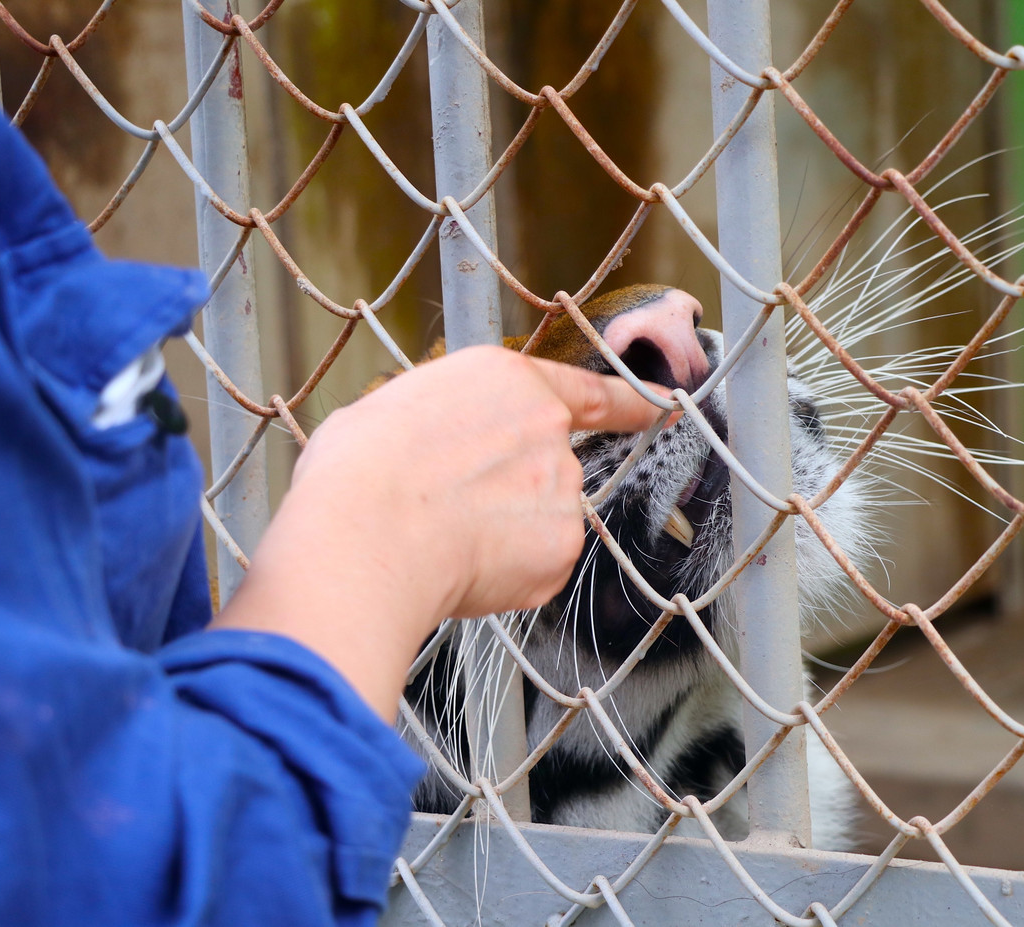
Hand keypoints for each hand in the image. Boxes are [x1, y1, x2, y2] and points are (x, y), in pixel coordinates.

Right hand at [213, 345, 668, 718]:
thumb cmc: (360, 469)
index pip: (590, 392)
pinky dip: (505, 575)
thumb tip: (433, 444)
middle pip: (548, 467)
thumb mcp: (394, 408)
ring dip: (504, 534)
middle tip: (447, 511)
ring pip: (540, 520)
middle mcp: (549, 428)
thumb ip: (445, 420)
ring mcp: (562, 489)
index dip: (632, 403)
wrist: (366, 531)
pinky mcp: (560, 548)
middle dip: (511, 494)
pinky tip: (461, 568)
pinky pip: (537, 566)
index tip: (663, 406)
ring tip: (442, 539)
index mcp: (507, 380)